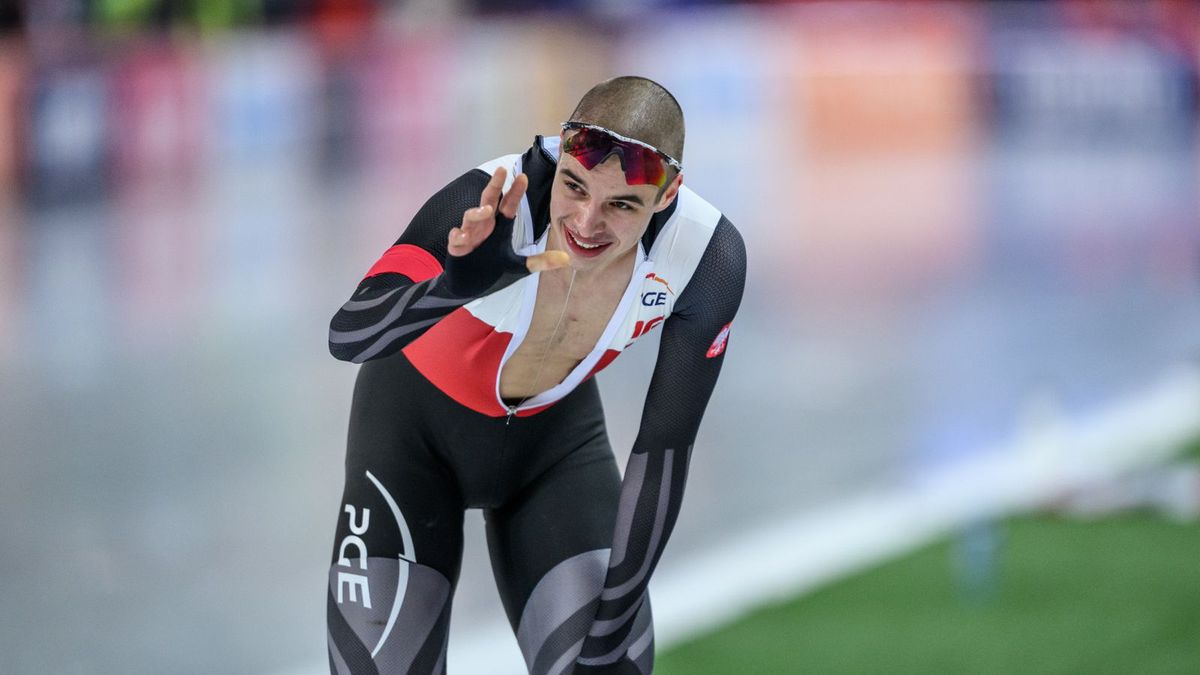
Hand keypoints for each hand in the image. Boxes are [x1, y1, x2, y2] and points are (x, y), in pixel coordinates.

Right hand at [447, 167, 568, 272]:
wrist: (468, 284)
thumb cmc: (492, 268)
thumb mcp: (519, 266)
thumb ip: (541, 261)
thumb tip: (567, 259)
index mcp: (499, 226)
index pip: (508, 205)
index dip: (515, 192)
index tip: (523, 177)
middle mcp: (484, 226)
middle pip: (488, 200)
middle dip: (494, 185)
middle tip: (501, 170)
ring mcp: (469, 234)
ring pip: (470, 216)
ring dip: (477, 211)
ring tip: (487, 210)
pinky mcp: (456, 247)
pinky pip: (455, 237)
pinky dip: (457, 235)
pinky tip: (461, 236)